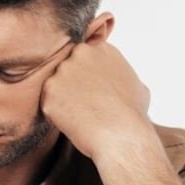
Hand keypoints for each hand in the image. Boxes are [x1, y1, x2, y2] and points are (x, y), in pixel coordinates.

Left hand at [39, 16, 152, 160]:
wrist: (122, 135)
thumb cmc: (133, 114)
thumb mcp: (136, 83)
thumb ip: (119, 74)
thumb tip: (118, 77)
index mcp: (100, 48)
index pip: (82, 57)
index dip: (84, 76)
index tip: (92, 91)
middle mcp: (79, 54)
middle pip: (65, 69)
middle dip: (70, 85)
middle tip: (85, 104)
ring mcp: (62, 71)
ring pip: (55, 87)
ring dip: (63, 100)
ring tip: (82, 115)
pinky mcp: (50, 90)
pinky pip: (48, 103)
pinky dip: (56, 115)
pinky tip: (74, 122)